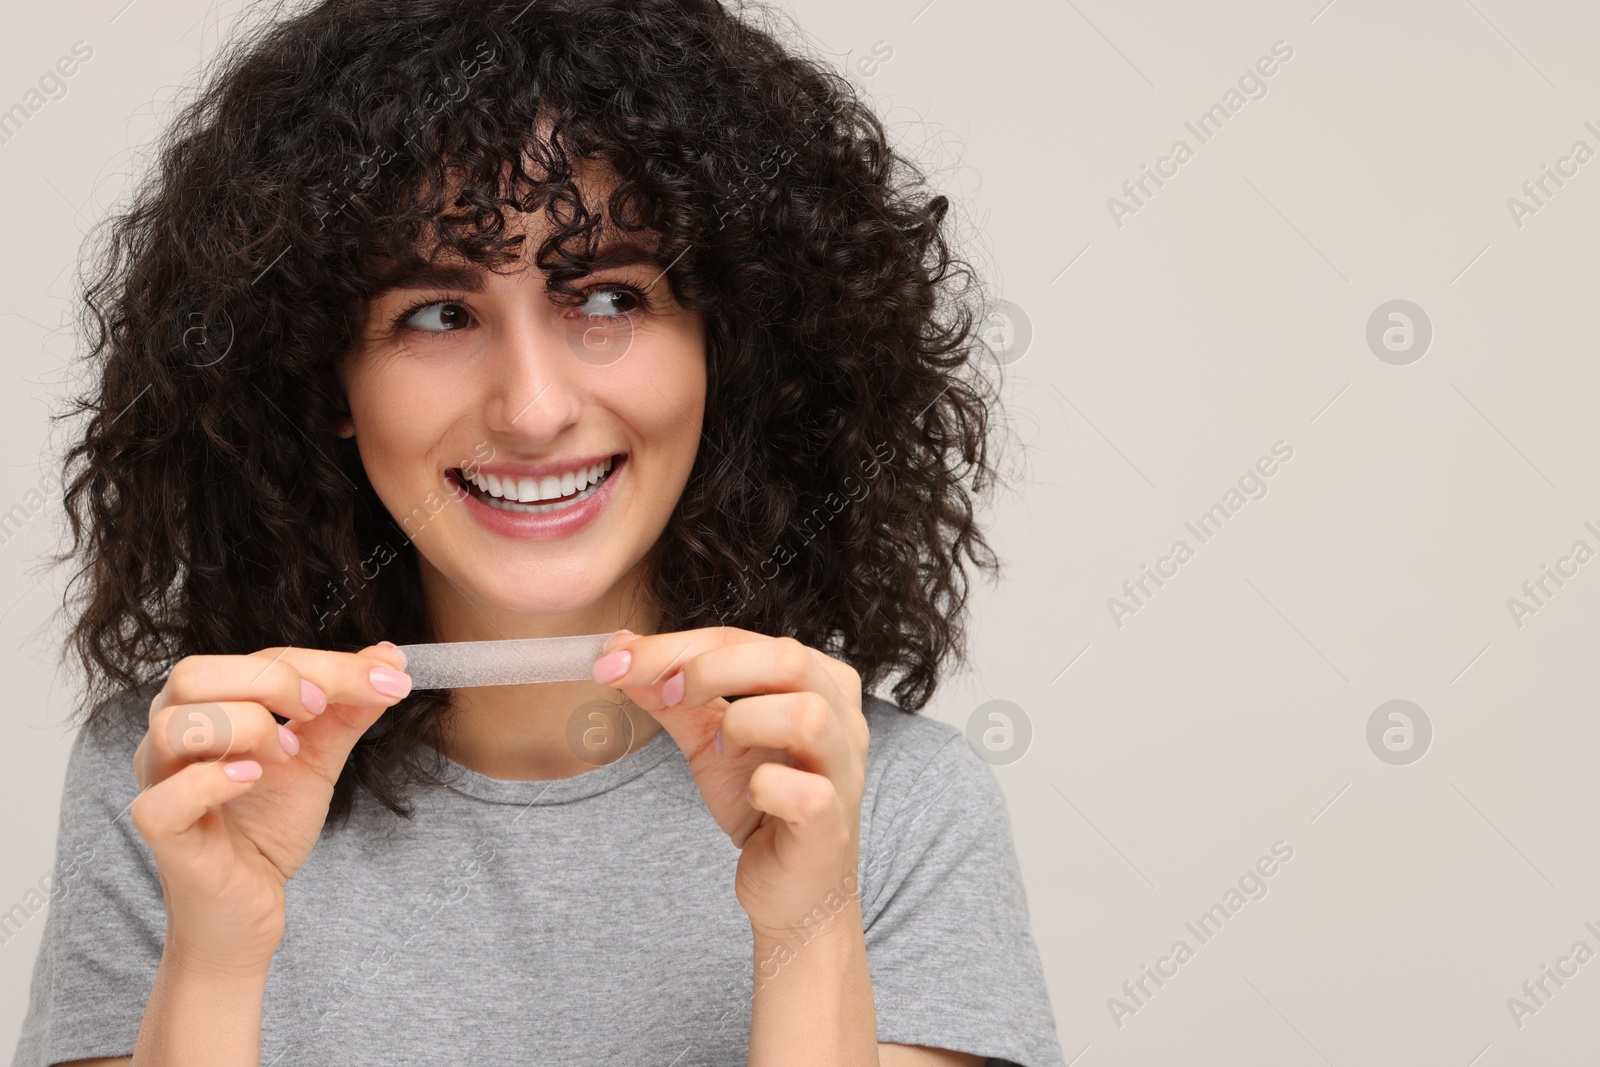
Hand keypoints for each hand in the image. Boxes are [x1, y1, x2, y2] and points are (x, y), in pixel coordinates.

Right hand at [130, 643, 412, 968]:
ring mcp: (159, 785)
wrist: (250, 906)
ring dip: (245, 727)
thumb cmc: (269, 826)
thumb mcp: (318, 759)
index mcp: (206, 708)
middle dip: (271, 681)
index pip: (256, 660)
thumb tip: (390, 658)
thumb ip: (348, 709)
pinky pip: (164, 799)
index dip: (324, 663)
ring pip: (174, 726)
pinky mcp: (163, 835)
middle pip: (193, 675)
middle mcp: (170, 739)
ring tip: (288, 755)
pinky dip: (211, 782)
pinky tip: (252, 780)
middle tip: (318, 711)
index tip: (383, 679)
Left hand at [593, 628, 868, 937]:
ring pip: (807, 715)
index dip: (678, 645)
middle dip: (711, 669)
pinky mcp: (831, 825)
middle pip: (787, 659)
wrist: (789, 886)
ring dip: (743, 724)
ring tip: (720, 748)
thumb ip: (671, 696)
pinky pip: (807, 793)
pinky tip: (750, 792)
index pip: (746, 639)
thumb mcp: (709, 739)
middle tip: (670, 697)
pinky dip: (766, 786)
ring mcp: (843, 771)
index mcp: (818, 680)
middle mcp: (842, 717)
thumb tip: (618, 652)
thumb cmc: (761, 803)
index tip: (620, 660)